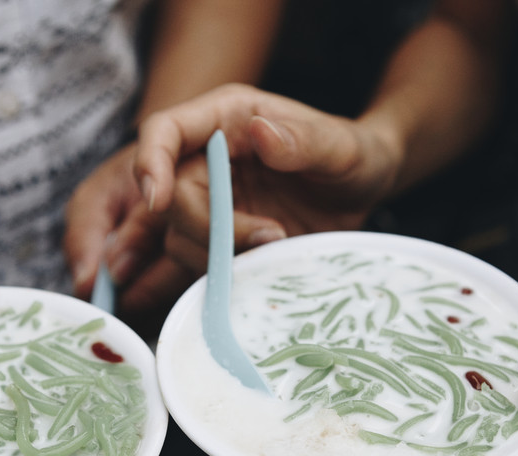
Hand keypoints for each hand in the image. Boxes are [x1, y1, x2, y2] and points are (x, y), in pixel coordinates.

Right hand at [119, 84, 400, 306]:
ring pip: (179, 238)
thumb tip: (260, 132)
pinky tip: (259, 268)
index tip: (160, 200)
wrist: (366, 192)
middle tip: (268, 236)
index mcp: (226, 118)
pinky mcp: (222, 241)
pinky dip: (221, 274)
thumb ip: (304, 140)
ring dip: (219, 254)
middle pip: (170, 199)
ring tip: (277, 245)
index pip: (164, 132)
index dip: (151, 163)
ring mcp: (212, 203)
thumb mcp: (341, 146)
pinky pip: (200, 264)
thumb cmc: (355, 154)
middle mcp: (207, 160)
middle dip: (207, 226)